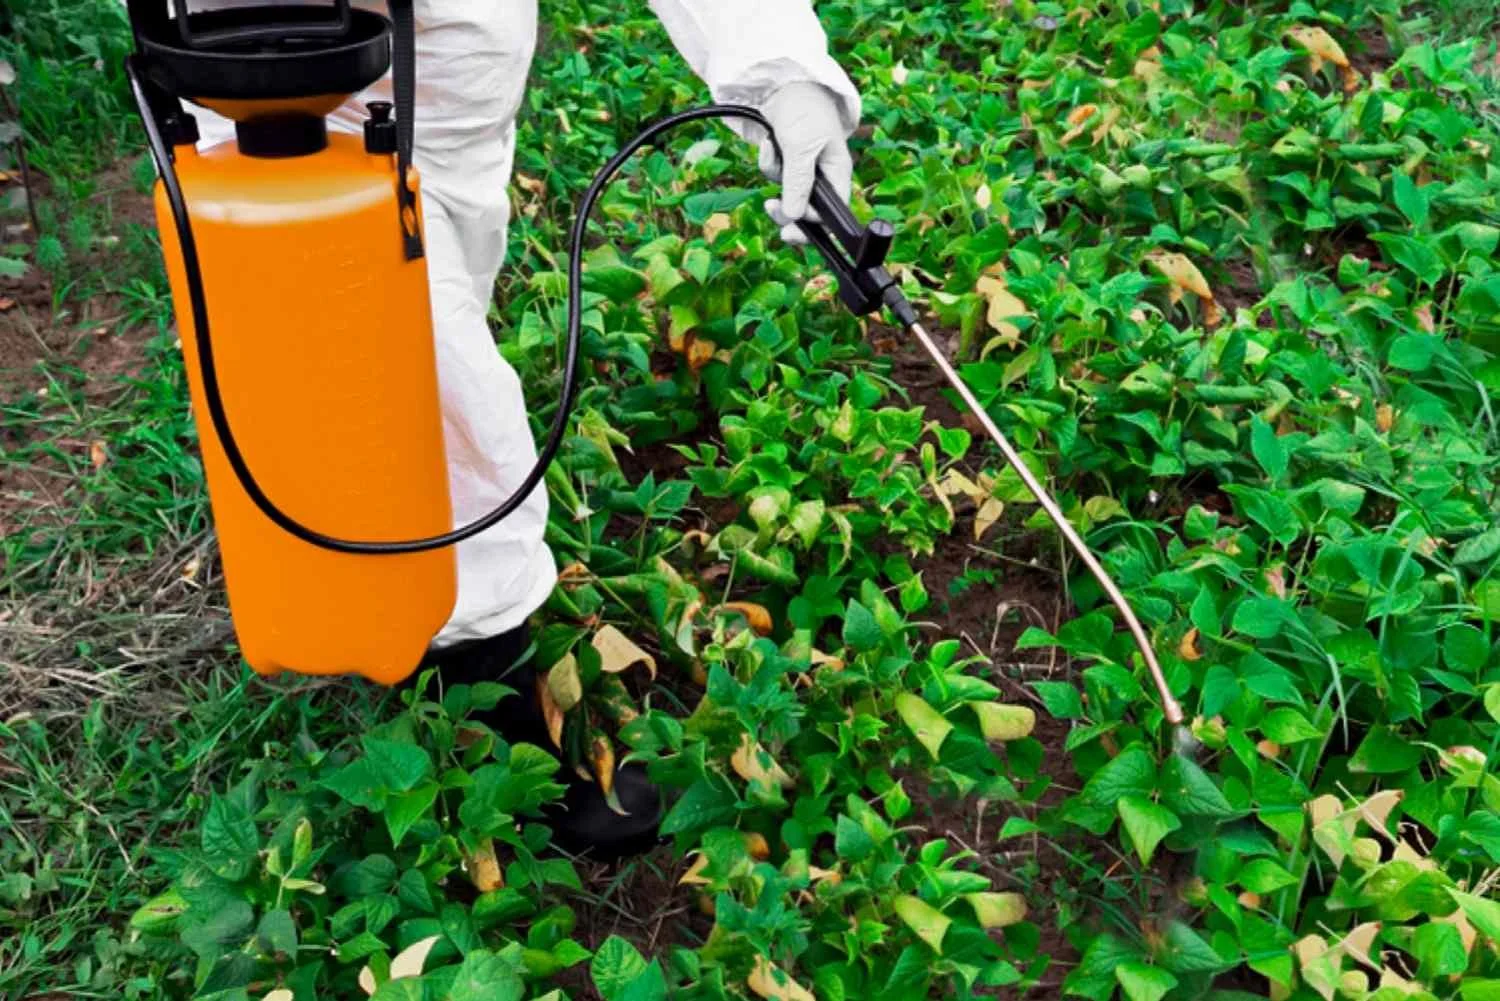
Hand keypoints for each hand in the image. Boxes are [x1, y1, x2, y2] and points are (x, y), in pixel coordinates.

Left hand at [757, 81, 852, 244]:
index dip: (811, 225)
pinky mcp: (787, 160)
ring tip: (773, 152)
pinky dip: (768, 162)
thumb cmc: (804, 109)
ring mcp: (803, 167)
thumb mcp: (802, 148)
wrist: (781, 81)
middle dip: (787, 210)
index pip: (830, 213)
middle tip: (771, 208)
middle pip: (806, 209)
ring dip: (775, 177)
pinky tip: (769, 144)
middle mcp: (823, 174)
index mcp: (837, 173)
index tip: (791, 231)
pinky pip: (775, 174)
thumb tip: (795, 216)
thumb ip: (799, 183)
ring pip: (787, 192)